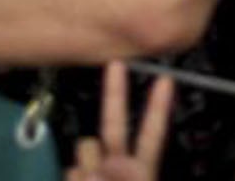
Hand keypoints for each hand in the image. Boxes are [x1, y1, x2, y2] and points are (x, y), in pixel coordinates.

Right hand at [66, 61, 172, 180]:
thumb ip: (122, 178)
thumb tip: (92, 171)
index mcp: (140, 173)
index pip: (151, 135)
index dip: (158, 107)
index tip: (165, 81)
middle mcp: (116, 168)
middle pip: (114, 123)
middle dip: (116, 93)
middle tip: (117, 64)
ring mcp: (93, 173)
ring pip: (85, 146)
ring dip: (86, 164)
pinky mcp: (73, 176)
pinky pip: (69, 169)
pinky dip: (71, 180)